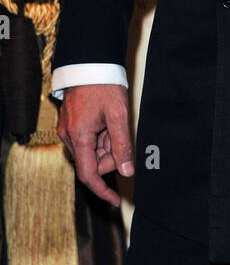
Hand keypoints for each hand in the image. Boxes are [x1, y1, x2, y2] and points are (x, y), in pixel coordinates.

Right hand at [56, 83, 133, 206]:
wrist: (90, 64)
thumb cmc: (104, 86)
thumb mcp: (118, 117)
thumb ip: (122, 146)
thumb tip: (127, 171)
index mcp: (79, 137)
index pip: (88, 175)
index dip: (103, 190)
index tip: (116, 200)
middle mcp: (68, 136)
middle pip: (92, 162)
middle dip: (110, 157)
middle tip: (122, 138)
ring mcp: (68, 130)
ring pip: (90, 151)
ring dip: (106, 146)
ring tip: (114, 123)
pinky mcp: (71, 125)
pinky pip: (87, 141)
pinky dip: (100, 138)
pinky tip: (107, 122)